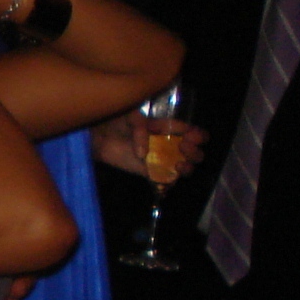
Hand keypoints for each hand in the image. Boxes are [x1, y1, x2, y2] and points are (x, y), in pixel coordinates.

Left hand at [90, 114, 206, 180]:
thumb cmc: (118, 121)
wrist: (100, 135)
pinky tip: (168, 178)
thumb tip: (144, 154)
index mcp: (170, 129)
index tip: (191, 136)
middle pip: (195, 153)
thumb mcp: (132, 117)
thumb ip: (141, 129)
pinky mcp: (149, 171)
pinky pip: (166, 181)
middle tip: (184, 147)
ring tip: (179, 164)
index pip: (194, 133)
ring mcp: (161, 160)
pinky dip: (171, 182)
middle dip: (195, 152)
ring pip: (185, 167)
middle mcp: (170, 145)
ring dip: (188, 166)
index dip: (198, 136)